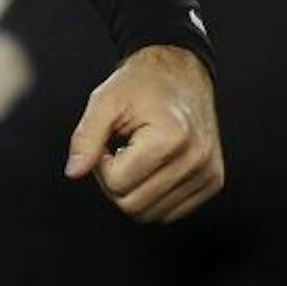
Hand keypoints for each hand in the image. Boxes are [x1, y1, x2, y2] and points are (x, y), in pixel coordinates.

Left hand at [65, 44, 222, 222]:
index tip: (108, 141)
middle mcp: (195, 160)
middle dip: (116, 183)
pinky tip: (153, 166)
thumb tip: (73, 172)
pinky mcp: (213, 181)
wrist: (181, 71)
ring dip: (136, 190)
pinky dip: (155, 195)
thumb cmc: (141, 84)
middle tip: (118, 151)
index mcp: (170, 138)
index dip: (102, 165)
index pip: (117, 183)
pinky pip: (172, 212)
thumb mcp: (105, 101)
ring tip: (137, 156)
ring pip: (153, 214)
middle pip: (134, 206)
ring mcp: (208, 173)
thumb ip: (86, 138)